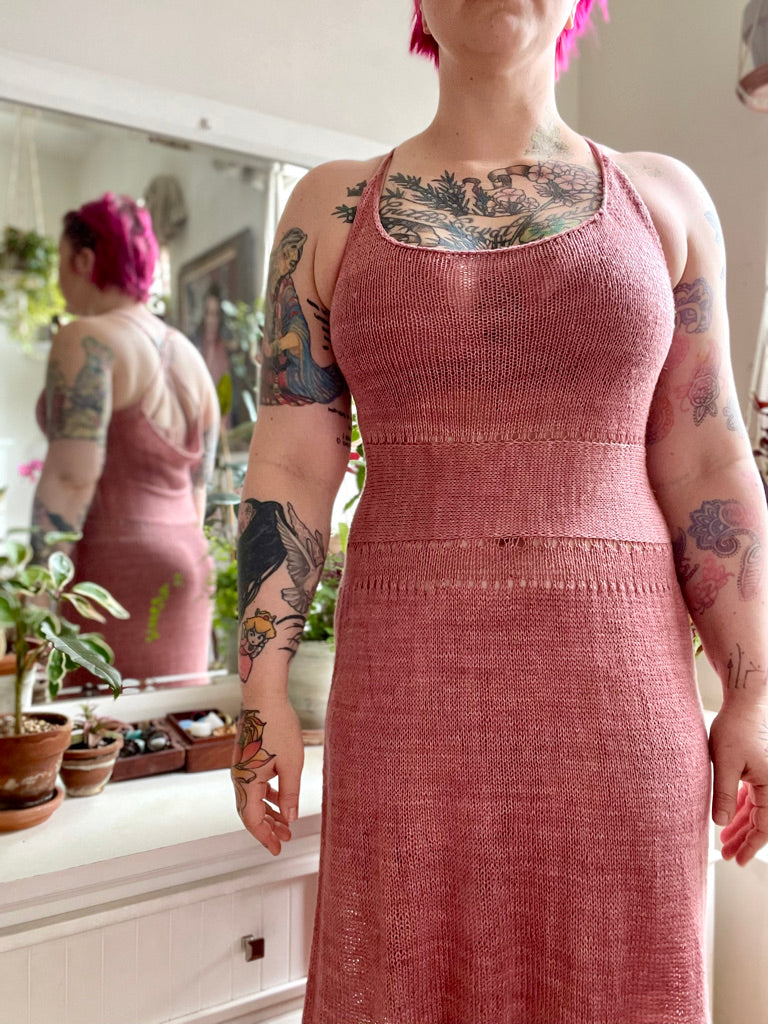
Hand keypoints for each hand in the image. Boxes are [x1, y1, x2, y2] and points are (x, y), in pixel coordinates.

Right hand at [230, 699, 304, 855]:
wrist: (263, 697)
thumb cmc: (278, 726)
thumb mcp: (291, 764)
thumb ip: (290, 793)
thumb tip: (290, 818)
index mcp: (247, 782)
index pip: (252, 820)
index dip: (265, 837)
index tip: (277, 849)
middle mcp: (240, 778)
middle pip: (251, 812)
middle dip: (268, 828)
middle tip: (284, 840)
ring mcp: (242, 768)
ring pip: (253, 799)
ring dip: (269, 812)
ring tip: (286, 823)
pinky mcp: (247, 759)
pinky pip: (255, 785)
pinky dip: (268, 796)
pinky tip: (281, 798)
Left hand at [709, 702, 767, 865]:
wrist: (745, 701)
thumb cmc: (736, 727)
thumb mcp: (725, 763)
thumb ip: (724, 795)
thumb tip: (721, 823)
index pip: (765, 826)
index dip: (751, 846)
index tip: (737, 860)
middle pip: (763, 821)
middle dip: (745, 839)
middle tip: (727, 855)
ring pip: (758, 810)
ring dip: (742, 825)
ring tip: (724, 841)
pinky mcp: (760, 770)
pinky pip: (754, 796)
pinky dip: (742, 808)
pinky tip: (729, 819)